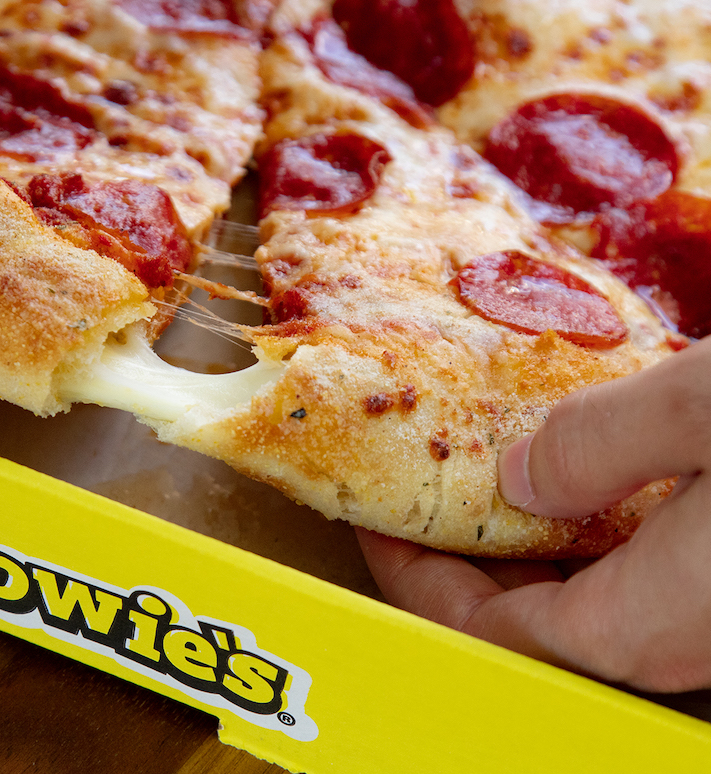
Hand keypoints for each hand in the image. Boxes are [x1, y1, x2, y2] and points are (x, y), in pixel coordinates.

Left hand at [358, 336, 710, 692]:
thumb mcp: (699, 412)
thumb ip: (596, 444)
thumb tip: (515, 476)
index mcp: (634, 622)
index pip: (478, 628)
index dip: (410, 577)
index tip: (372, 519)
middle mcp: (668, 639)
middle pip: (524, 616)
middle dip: (460, 550)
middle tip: (419, 482)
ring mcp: (701, 617)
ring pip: (583, 596)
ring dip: (525, 536)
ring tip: (488, 465)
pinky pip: (633, 575)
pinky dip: (589, 529)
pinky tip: (583, 472)